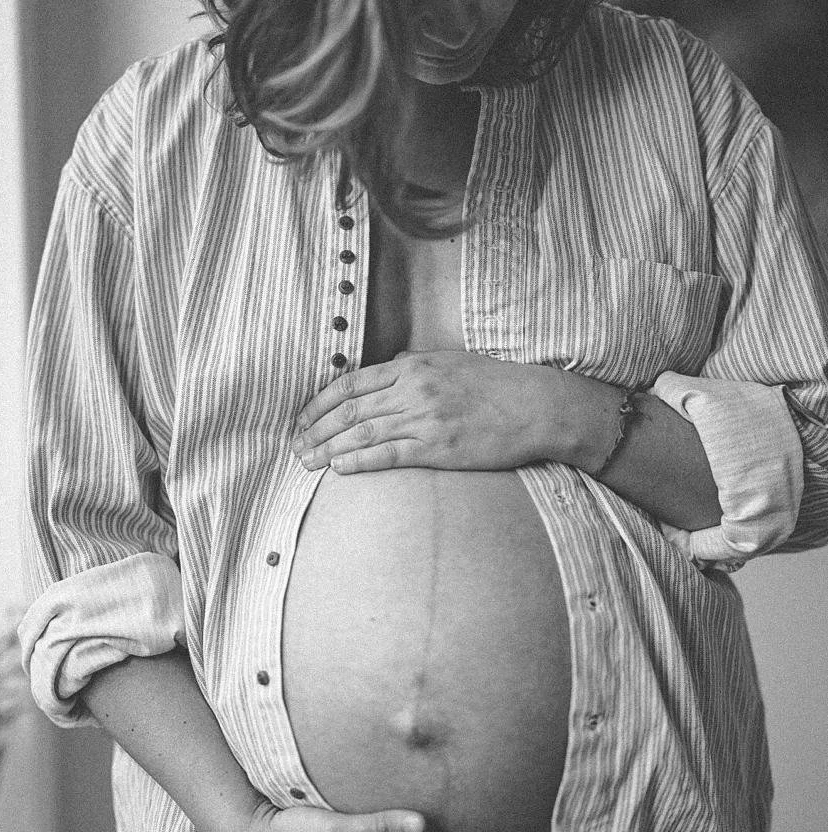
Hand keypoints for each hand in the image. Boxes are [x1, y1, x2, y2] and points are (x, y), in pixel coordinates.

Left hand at [292, 350, 557, 472]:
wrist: (536, 406)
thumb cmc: (496, 385)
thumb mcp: (451, 362)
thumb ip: (415, 365)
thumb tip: (389, 369)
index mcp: (413, 367)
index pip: (351, 383)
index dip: (320, 403)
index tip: (301, 419)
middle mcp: (413, 389)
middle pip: (350, 410)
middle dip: (315, 430)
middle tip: (294, 447)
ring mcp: (425, 419)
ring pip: (362, 433)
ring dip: (328, 449)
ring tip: (306, 463)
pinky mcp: (439, 448)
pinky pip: (389, 455)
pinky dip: (360, 462)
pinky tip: (339, 469)